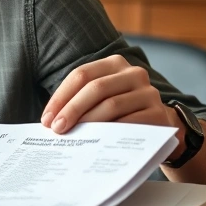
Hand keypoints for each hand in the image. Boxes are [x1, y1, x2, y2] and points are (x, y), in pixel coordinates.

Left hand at [41, 55, 178, 134]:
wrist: (158, 126)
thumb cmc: (120, 111)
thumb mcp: (101, 98)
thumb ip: (80, 100)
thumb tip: (50, 119)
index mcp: (114, 64)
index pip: (81, 75)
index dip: (61, 97)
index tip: (47, 119)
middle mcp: (134, 73)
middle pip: (95, 88)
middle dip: (71, 109)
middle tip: (57, 128)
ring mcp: (148, 92)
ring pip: (111, 105)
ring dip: (88, 122)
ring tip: (72, 135)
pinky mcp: (158, 113)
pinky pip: (129, 123)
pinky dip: (109, 132)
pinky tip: (96, 141)